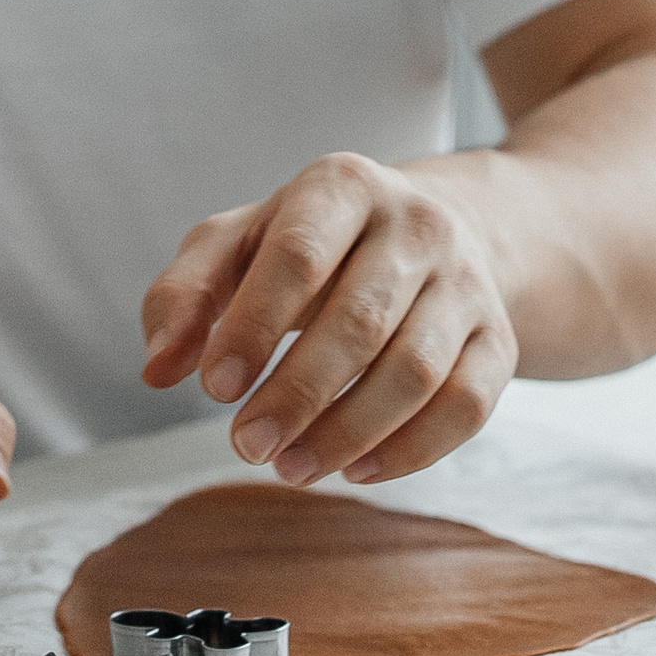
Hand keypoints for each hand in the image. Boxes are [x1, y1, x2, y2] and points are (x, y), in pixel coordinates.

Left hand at [140, 150, 517, 485]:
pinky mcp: (498, 340)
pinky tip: (356, 471)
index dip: (255, 326)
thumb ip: (184, 295)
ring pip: (417, 372)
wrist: (427, 232)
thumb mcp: (237, 243)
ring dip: (348, 432)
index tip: (214, 389)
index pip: (299, 257)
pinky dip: (412, 450)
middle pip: (360, 322)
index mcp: (343, 184)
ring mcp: (467, 282)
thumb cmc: (306, 245)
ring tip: (289, 468)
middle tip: (245, 446)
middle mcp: (417, 224)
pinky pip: (468, 407)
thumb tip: (156, 369)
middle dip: (298, 394)